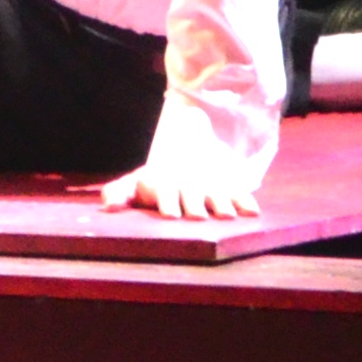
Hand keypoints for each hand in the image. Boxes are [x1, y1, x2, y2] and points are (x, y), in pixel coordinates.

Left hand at [99, 159, 258, 221]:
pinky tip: (253, 212)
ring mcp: (211, 184)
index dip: (168, 202)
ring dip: (222, 204)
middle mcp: (189, 183)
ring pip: (217, 194)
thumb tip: (107, 208)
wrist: (189, 143)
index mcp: (166, 183)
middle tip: (197, 218)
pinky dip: (246, 201)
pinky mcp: (230, 186)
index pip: (166, 192)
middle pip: (193, 194)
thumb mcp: (136, 181)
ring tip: (226, 216)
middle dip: (195, 205)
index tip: (170, 215)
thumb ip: (119, 192)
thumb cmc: (156, 177)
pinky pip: (240, 193)